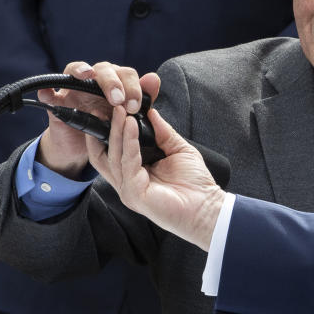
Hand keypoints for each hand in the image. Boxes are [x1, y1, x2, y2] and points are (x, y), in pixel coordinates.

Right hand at [36, 61, 159, 178]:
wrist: (85, 147)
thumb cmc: (110, 126)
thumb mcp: (128, 116)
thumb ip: (143, 98)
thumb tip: (154, 78)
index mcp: (116, 81)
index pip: (126, 74)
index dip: (133, 87)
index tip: (136, 107)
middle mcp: (95, 78)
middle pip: (104, 69)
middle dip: (113, 82)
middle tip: (119, 101)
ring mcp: (74, 87)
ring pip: (77, 69)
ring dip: (83, 71)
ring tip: (88, 75)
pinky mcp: (57, 101)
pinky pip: (50, 91)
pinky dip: (47, 90)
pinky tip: (49, 93)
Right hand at [89, 103, 224, 250]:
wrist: (207, 207)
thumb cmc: (195, 184)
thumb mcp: (177, 149)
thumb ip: (163, 132)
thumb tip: (151, 112)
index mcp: (134, 173)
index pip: (111, 150)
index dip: (109, 130)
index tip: (111, 108)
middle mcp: (127, 181)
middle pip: (106, 153)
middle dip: (106, 128)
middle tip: (110, 105)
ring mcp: (128, 189)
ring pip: (114, 156)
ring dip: (117, 131)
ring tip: (120, 111)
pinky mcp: (134, 194)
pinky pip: (128, 164)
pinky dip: (129, 142)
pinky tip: (131, 126)